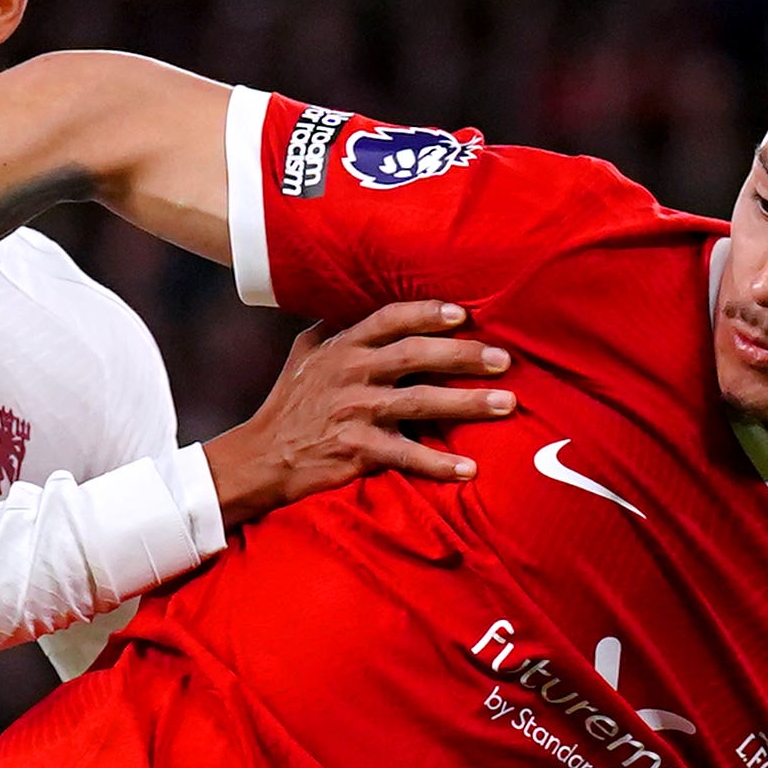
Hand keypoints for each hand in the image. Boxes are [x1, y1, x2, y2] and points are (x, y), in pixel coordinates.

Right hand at [203, 301, 516, 525]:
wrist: (261, 458)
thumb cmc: (289, 405)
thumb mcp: (304, 354)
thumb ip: (335, 328)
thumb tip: (358, 298)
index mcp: (342, 346)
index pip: (390, 319)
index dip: (428, 313)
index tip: (463, 314)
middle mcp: (350, 373)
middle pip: (416, 355)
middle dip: (463, 355)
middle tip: (503, 360)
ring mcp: (354, 412)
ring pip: (420, 401)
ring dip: (467, 403)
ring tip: (506, 404)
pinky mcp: (356, 450)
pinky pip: (406, 455)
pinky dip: (439, 463)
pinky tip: (469, 469)